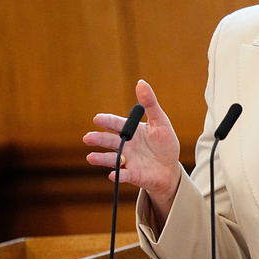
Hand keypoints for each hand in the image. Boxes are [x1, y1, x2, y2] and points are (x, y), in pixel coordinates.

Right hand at [83, 80, 181, 219]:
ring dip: (101, 158)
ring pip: (112, 159)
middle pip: (110, 141)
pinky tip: (112, 174)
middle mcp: (126, 146)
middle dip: (99, 139)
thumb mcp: (160, 122)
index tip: (98, 119)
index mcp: (132, 131)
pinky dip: (118, 175)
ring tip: (90, 157)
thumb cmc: (164, 144)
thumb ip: (150, 104)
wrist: (170, 169)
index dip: (107, 121)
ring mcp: (127, 161)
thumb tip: (141, 83)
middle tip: (88, 138)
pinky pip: (124, 175)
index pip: (117, 124)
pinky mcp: (133, 175)